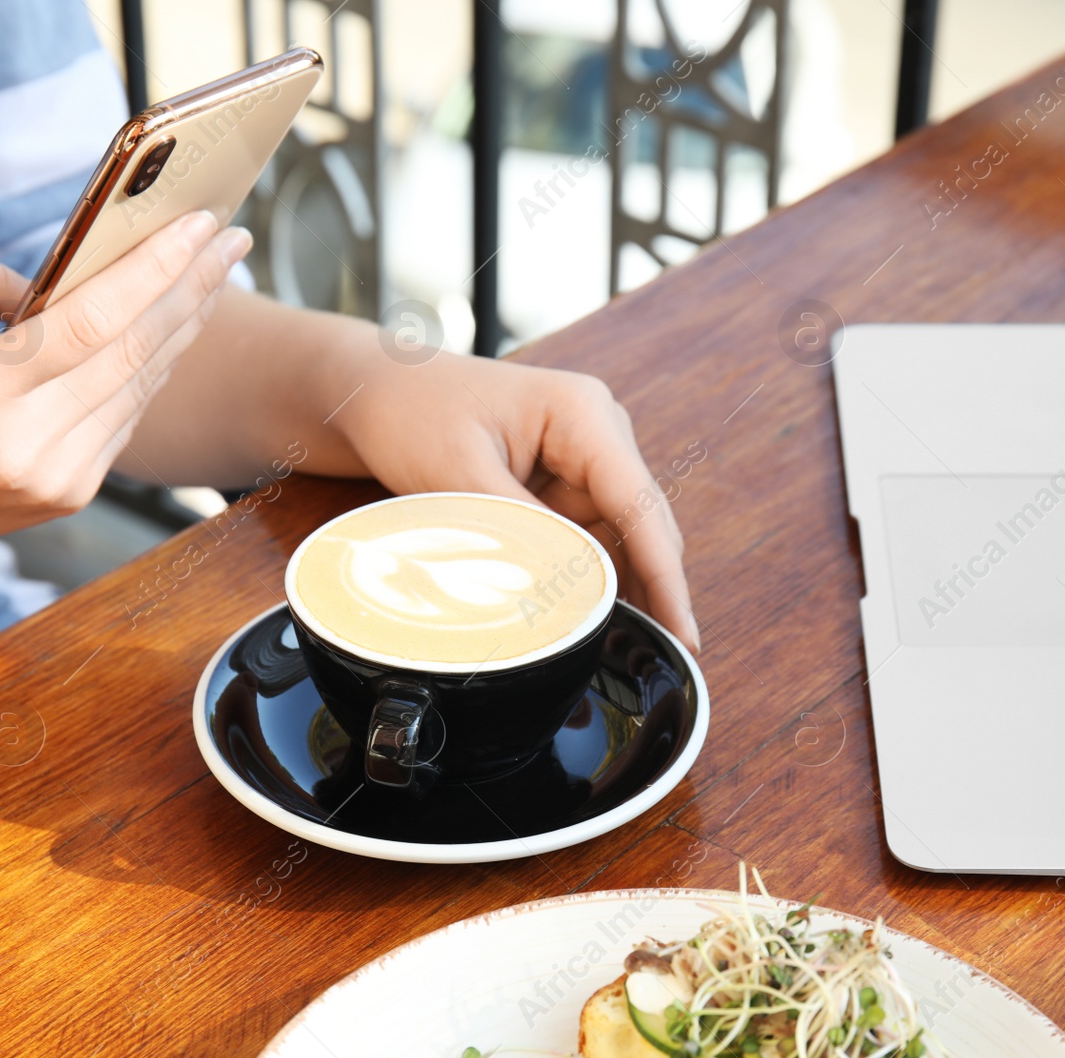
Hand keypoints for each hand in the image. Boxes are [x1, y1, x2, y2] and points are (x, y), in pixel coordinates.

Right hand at [0, 211, 250, 603]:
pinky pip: (129, 415)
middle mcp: (26, 449)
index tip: (202, 226)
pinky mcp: (71, 495)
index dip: (156, 270)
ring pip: (143, 386)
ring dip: (185, 323)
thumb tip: (55, 281)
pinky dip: (155, 364)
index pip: (93, 323)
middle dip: (193, 287)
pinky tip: (176, 323)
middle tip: (232, 238)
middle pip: (136, 353)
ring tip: (216, 270)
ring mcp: (57, 480)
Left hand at [328, 349, 700, 652]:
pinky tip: (589, 620)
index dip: (665, 575)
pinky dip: (587, 578)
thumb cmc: (415, 412)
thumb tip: (566, 596)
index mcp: (583, 413)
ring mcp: (584, 459)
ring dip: (618, 587)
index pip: (639, 505)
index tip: (684, 632)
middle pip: (643, 525)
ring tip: (621, 650)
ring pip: (620, 540)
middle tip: (660, 659)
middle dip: (653, 589)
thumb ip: (520, 536)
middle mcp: (598, 433)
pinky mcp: (564, 484)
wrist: (379, 392)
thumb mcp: (461, 476)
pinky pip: (589, 539)